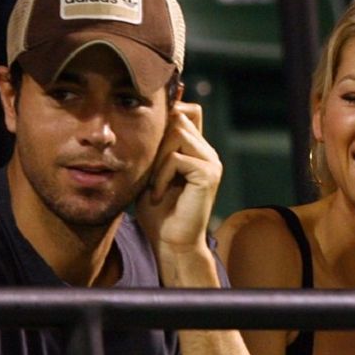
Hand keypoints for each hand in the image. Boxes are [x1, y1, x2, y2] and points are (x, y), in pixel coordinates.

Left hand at [135, 101, 221, 285]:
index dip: (170, 112)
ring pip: (177, 133)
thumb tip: (143, 119)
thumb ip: (153, 148)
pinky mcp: (209, 174)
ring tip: (153, 185)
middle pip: (179, 118)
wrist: (171, 243)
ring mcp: (211, 162)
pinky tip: (158, 195)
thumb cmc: (157, 212)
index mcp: (197, 149)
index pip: (189, 111)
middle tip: (149, 172)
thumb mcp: (150, 172)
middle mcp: (207, 152)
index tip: (148, 135)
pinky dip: (160, 176)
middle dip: (156, 141)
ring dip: (157, 159)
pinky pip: (176, 158)